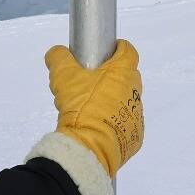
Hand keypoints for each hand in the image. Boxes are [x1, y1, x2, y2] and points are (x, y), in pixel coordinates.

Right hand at [44, 40, 143, 177]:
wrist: (90, 146)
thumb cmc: (82, 105)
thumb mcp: (64, 76)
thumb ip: (59, 58)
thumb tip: (57, 53)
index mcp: (124, 72)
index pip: (128, 51)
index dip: (116, 48)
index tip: (102, 53)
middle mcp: (135, 91)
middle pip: (125, 76)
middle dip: (109, 76)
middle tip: (88, 83)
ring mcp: (137, 115)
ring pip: (124, 100)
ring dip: (110, 101)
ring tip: (88, 109)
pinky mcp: (135, 136)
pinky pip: (123, 123)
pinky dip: (112, 122)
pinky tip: (95, 127)